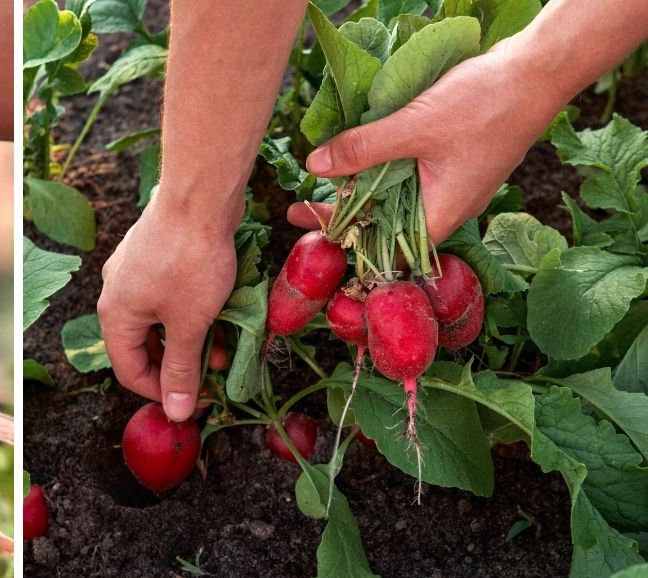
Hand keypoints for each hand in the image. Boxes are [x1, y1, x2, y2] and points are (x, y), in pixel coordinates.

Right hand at [97, 199, 237, 420]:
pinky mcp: (153, 255)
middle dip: (177, 366)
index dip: (161, 392)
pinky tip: (216, 315)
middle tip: (211, 378)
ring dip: (187, 341)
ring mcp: (133, 271)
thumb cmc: (191, 261)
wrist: (198, 196)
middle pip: (141, 346)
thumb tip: (175, 411)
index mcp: (114, 315)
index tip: (194, 401)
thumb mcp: (189, 324)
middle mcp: (115, 293)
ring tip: (221, 350)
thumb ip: (181, 368)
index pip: (129, 371)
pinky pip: (165, 297)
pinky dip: (187, 313)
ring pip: (157, 321)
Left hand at [300, 38, 563, 242]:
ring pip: (398, 198)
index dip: (347, 240)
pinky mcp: (454, 161)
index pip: (385, 246)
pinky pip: (411, 176)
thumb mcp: (413, 127)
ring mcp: (453, 184)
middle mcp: (448, 206)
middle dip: (345, 216)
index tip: (310, 229)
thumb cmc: (484, 104)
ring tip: (321, 187)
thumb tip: (314, 165)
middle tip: (300, 209)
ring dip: (363, 192)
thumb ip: (362, 149)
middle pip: (387, 224)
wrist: (537, 71)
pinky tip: (359, 159)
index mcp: (442, 213)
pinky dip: (384, 171)